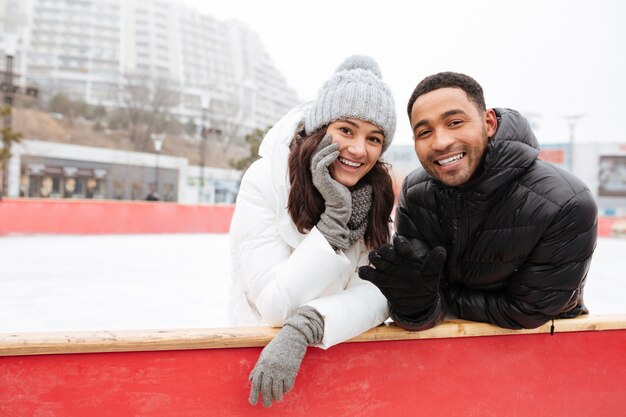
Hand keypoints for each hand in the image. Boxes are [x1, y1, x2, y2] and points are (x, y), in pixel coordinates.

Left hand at [249, 306, 323, 406]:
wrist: (292, 338)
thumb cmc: (277, 346)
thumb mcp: (265, 355)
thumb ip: (258, 367)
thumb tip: (251, 379)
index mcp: (263, 364)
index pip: (256, 382)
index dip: (254, 394)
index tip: (253, 402)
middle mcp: (271, 368)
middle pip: (266, 389)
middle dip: (266, 399)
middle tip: (266, 405)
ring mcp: (281, 370)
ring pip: (277, 390)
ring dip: (276, 397)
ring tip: (277, 399)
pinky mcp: (291, 371)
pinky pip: (287, 386)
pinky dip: (285, 390)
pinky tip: (284, 391)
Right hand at [310, 134, 350, 249]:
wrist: (342, 211)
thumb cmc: (344, 196)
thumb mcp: (343, 179)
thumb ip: (341, 168)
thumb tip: (349, 156)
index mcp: (320, 173)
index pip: (318, 154)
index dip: (323, 144)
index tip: (332, 135)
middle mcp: (316, 175)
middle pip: (315, 153)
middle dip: (322, 142)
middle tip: (331, 133)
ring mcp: (317, 178)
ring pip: (317, 157)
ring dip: (326, 148)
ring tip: (336, 142)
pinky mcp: (321, 181)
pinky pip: (321, 165)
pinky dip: (328, 157)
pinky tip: (337, 152)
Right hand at [359, 235, 446, 317]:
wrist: (417, 302)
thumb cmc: (425, 284)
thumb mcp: (432, 274)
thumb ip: (434, 263)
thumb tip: (441, 250)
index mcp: (408, 255)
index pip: (403, 246)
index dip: (400, 243)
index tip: (399, 241)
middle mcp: (396, 260)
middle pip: (387, 251)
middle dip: (386, 250)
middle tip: (388, 252)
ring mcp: (386, 269)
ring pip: (376, 259)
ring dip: (375, 258)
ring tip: (376, 259)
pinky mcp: (379, 280)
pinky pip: (369, 274)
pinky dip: (365, 272)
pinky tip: (364, 272)